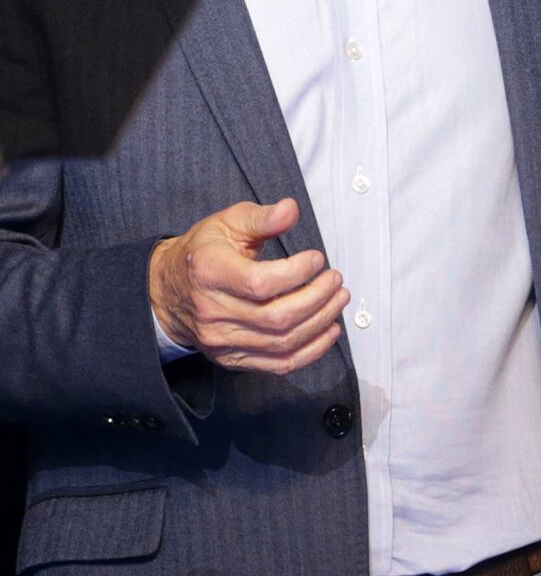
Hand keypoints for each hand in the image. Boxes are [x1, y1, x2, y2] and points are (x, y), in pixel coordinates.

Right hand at [147, 198, 347, 373]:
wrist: (168, 291)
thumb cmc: (203, 254)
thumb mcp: (227, 223)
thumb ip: (261, 217)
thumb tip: (290, 210)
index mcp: (210, 274)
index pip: (260, 283)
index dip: (296, 272)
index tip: (316, 259)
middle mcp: (213, 312)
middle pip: (276, 317)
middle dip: (317, 298)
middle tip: (335, 280)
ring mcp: (222, 340)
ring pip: (282, 342)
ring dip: (320, 321)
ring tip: (337, 299)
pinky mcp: (233, 358)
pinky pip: (279, 364)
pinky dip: (311, 350)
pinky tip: (328, 330)